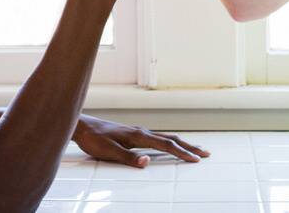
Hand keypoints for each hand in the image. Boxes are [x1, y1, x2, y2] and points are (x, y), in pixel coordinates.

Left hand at [72, 115, 210, 166]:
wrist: (83, 126)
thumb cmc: (94, 139)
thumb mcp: (109, 152)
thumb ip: (128, 158)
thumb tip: (147, 162)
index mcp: (139, 136)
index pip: (166, 146)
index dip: (182, 153)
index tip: (196, 160)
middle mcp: (141, 132)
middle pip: (171, 139)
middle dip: (189, 147)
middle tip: (205, 153)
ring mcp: (138, 132)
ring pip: (165, 137)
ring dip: (181, 144)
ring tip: (193, 149)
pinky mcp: (133, 134)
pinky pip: (157, 138)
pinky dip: (169, 142)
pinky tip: (169, 145)